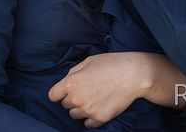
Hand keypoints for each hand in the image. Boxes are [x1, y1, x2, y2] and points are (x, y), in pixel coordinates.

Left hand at [48, 52, 185, 127]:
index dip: (58, 93)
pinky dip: (90, 118)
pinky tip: (97, 109)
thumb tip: (66, 82)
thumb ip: (73, 73)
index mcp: (71, 82)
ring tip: (91, 100)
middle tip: (84, 91)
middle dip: (72, 99)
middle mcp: (76, 98)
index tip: (64, 92)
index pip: (53, 95)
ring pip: (74, 115)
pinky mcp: (100, 118)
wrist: (132, 75)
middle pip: (65, 105)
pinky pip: (88, 124)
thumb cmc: (110, 64)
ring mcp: (88, 110)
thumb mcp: (87, 62)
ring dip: (80, 109)